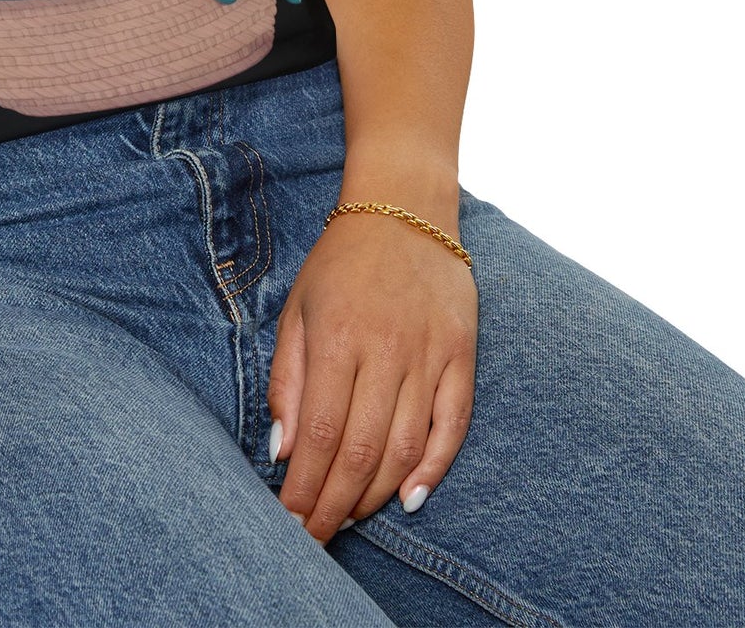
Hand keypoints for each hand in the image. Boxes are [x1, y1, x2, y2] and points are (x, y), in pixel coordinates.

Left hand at [267, 207, 478, 541]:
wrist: (404, 209)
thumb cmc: (340, 263)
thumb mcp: (297, 309)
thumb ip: (287, 380)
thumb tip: (282, 450)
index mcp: (337, 338)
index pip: (320, 433)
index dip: (306, 486)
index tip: (290, 521)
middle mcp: (386, 350)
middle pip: (361, 450)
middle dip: (335, 504)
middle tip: (316, 536)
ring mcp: (429, 354)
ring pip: (406, 447)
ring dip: (376, 493)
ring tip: (350, 518)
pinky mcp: (462, 355)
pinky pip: (453, 425)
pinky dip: (434, 468)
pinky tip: (410, 498)